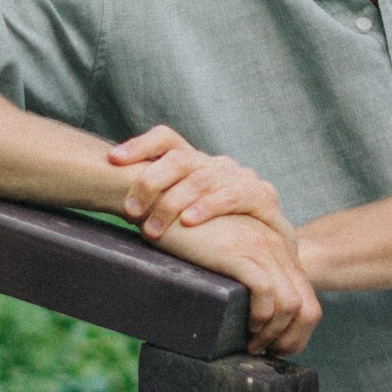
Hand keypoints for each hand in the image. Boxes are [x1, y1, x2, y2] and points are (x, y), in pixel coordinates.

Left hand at [106, 126, 289, 244]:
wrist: (278, 252)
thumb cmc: (225, 236)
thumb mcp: (189, 217)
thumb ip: (162, 206)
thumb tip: (118, 208)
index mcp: (198, 164)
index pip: (168, 139)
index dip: (140, 145)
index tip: (113, 159)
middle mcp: (218, 164)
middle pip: (180, 157)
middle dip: (151, 180)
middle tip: (131, 209)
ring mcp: (242, 178)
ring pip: (202, 177)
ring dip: (173, 202)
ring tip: (152, 228)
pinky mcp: (264, 196)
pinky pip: (233, 195)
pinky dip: (208, 207)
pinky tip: (190, 221)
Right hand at [158, 209, 322, 355]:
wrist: (167, 205)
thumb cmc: (195, 234)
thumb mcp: (232, 250)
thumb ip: (250, 269)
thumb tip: (254, 313)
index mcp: (281, 250)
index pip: (308, 303)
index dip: (297, 334)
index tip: (274, 349)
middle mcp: (278, 248)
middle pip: (307, 309)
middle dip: (290, 341)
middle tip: (264, 353)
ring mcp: (260, 248)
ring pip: (290, 305)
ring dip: (274, 334)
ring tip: (251, 345)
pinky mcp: (238, 251)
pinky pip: (265, 291)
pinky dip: (260, 317)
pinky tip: (245, 326)